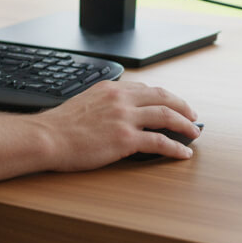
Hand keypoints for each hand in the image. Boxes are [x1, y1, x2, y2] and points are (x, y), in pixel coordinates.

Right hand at [35, 80, 200, 170]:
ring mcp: (125, 118)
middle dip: (182, 106)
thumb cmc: (60, 126)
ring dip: (185, 125)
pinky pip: (159, 142)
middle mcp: (121, 99)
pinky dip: (176, 147)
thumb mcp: (85, 102)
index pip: (147, 89)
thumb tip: (118, 114)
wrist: (47, 137)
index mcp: (111, 89)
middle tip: (193, 116)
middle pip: (163, 98)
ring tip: (194, 133)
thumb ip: (105, 104)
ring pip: (167, 116)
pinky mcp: (125, 139)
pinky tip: (183, 153)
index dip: (165, 97)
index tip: (173, 104)